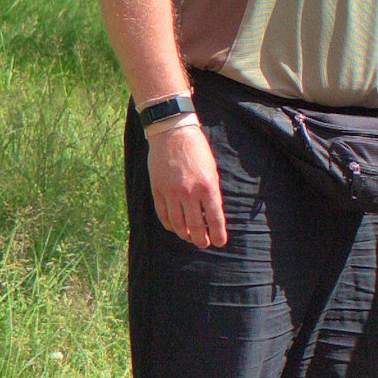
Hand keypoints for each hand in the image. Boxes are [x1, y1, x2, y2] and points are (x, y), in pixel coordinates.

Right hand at [148, 121, 226, 248]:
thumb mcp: (212, 171)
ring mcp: (171, 192)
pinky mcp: (157, 190)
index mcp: (208, 187)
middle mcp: (189, 193)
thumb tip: (212, 214)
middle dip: (200, 239)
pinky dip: (169, 224)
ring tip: (190, 238)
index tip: (219, 242)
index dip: (218, 234)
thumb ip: (212, 192)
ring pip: (177, 223)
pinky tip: (174, 227)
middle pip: (195, 225)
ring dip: (185, 234)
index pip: (215, 219)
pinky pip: (163, 214)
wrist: (173, 134)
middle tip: (203, 244)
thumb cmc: (197, 151)